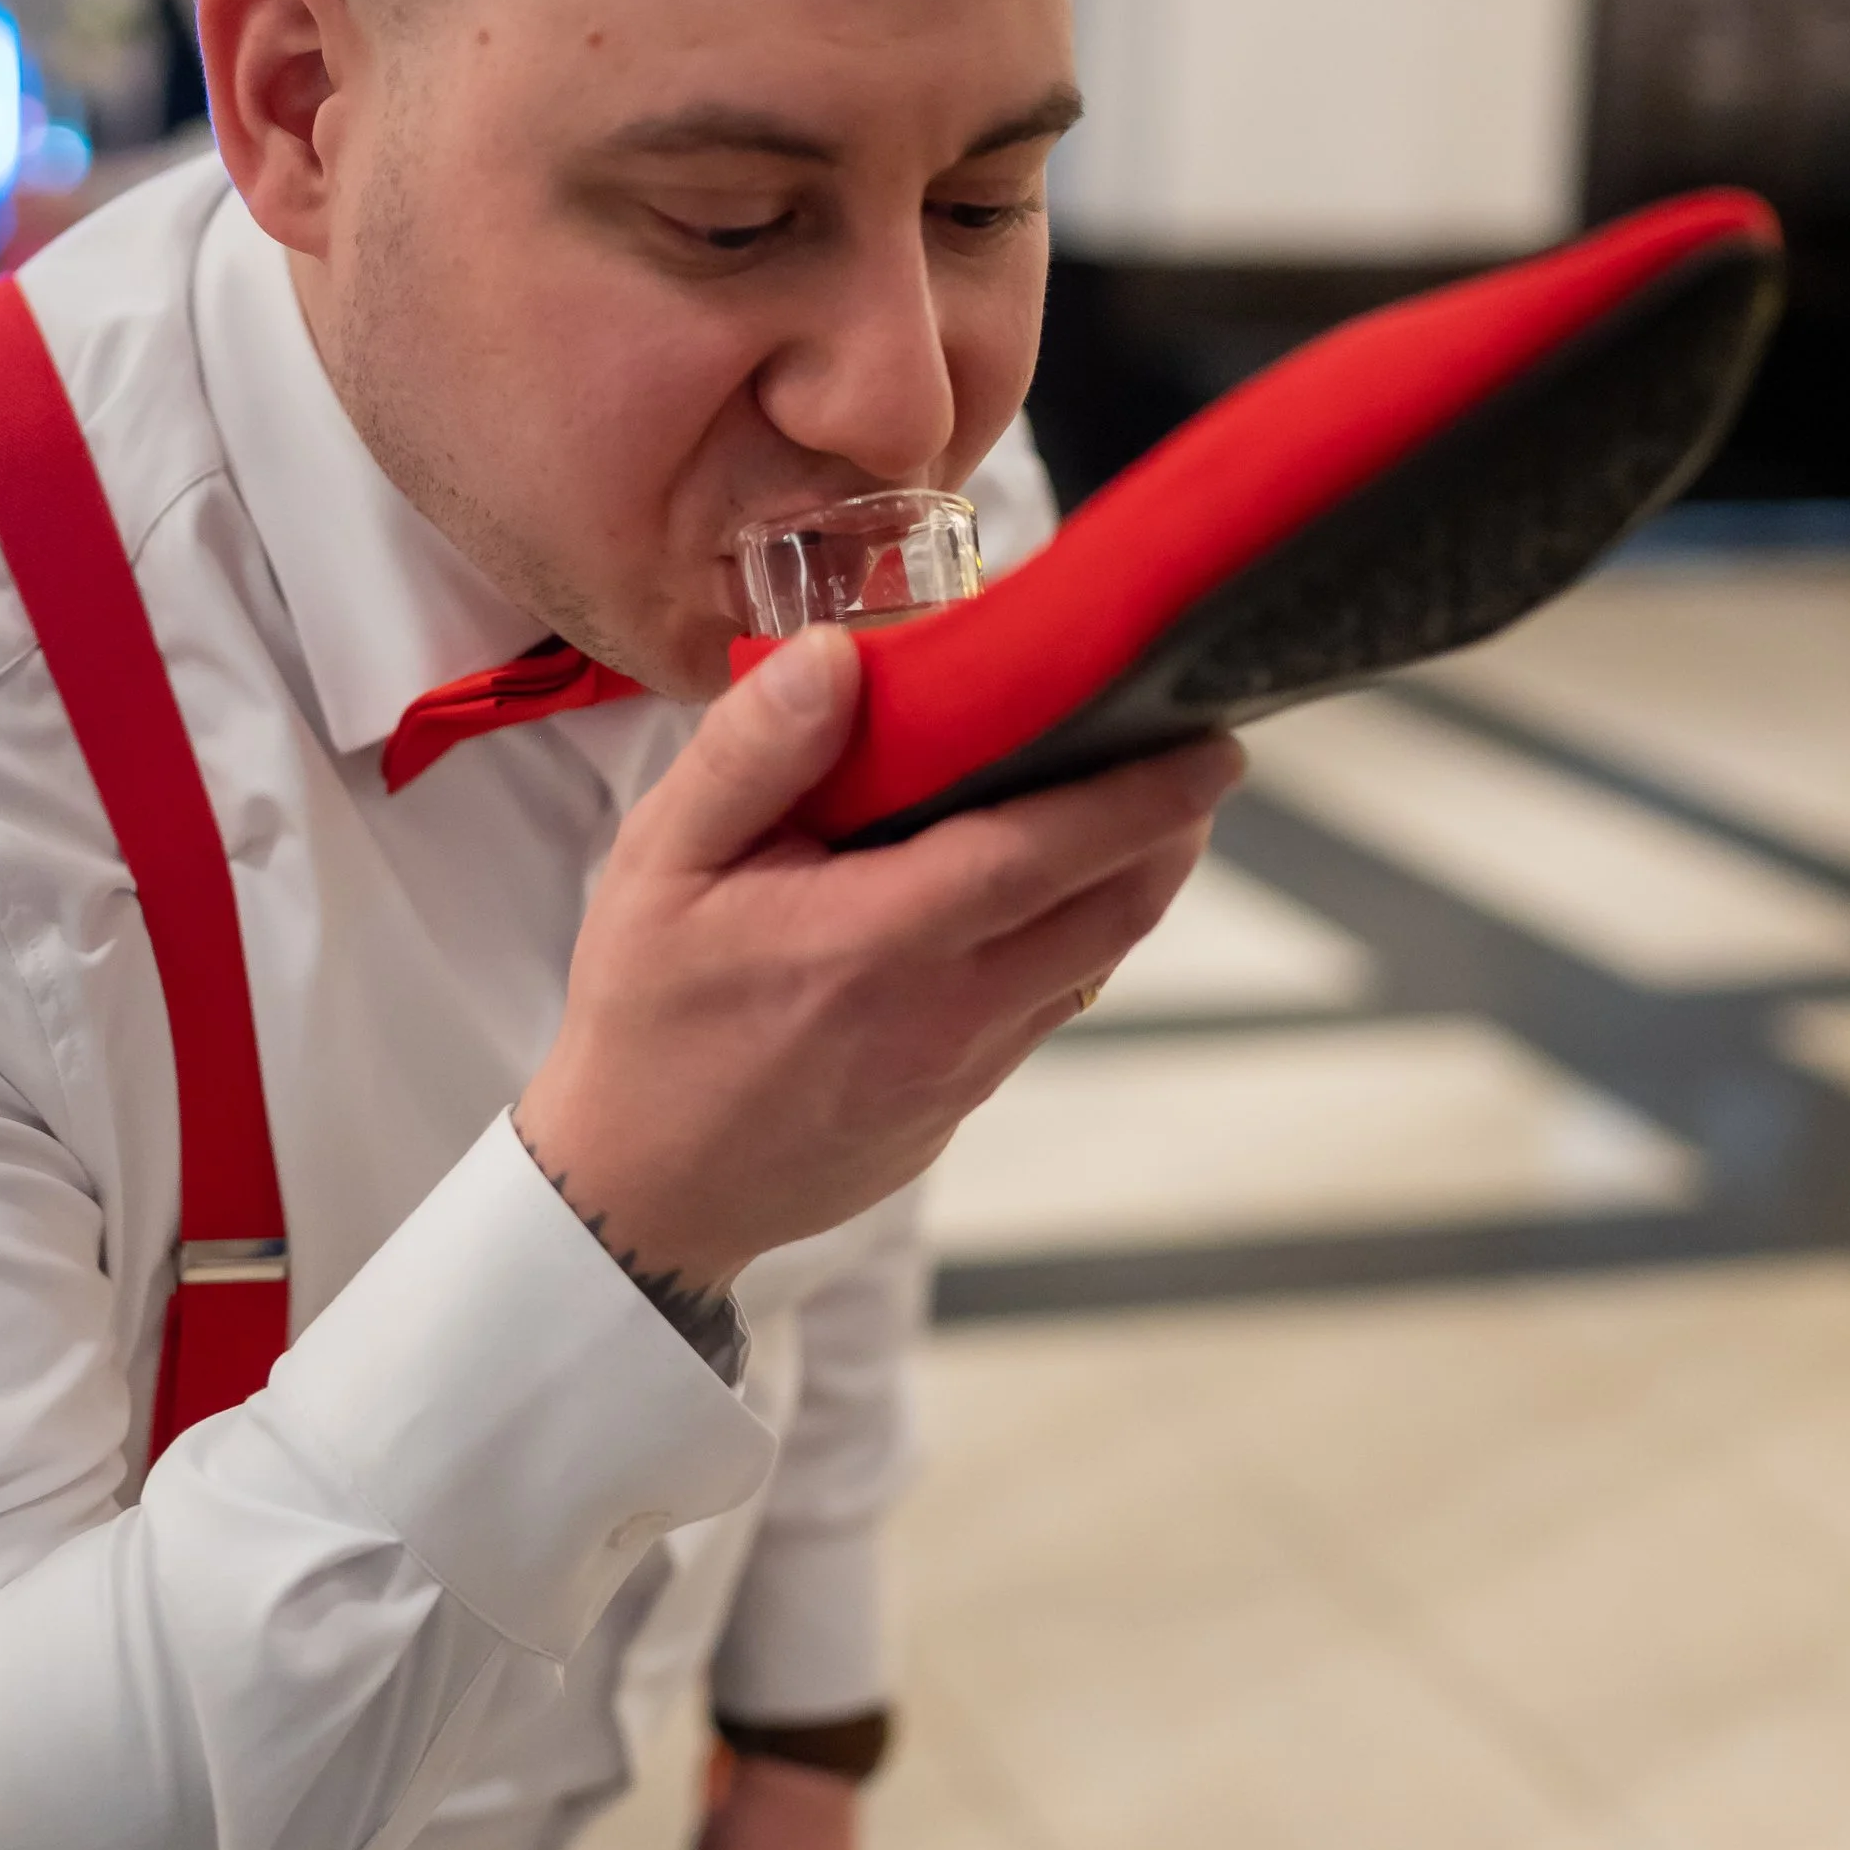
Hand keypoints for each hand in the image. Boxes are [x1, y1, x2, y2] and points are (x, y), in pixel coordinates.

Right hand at [517, 625, 1239, 1288]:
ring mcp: (961, 1069)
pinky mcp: (960, 1104)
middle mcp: (942, 1012)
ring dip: (1132, 885)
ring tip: (1144, 812)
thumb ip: (749, 756)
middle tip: (1197, 755)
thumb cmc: (646, 1019)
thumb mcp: (657, 868)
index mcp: (872, 940)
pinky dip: (1073, 940)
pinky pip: (1045, 1007)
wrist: (641, 1191)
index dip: (1141, 796)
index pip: (1043, 854)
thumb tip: (833, 657)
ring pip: (1091, 963)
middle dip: (1170, 829)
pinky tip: (1048, 895)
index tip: (1208, 745)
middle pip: (1109, 911)